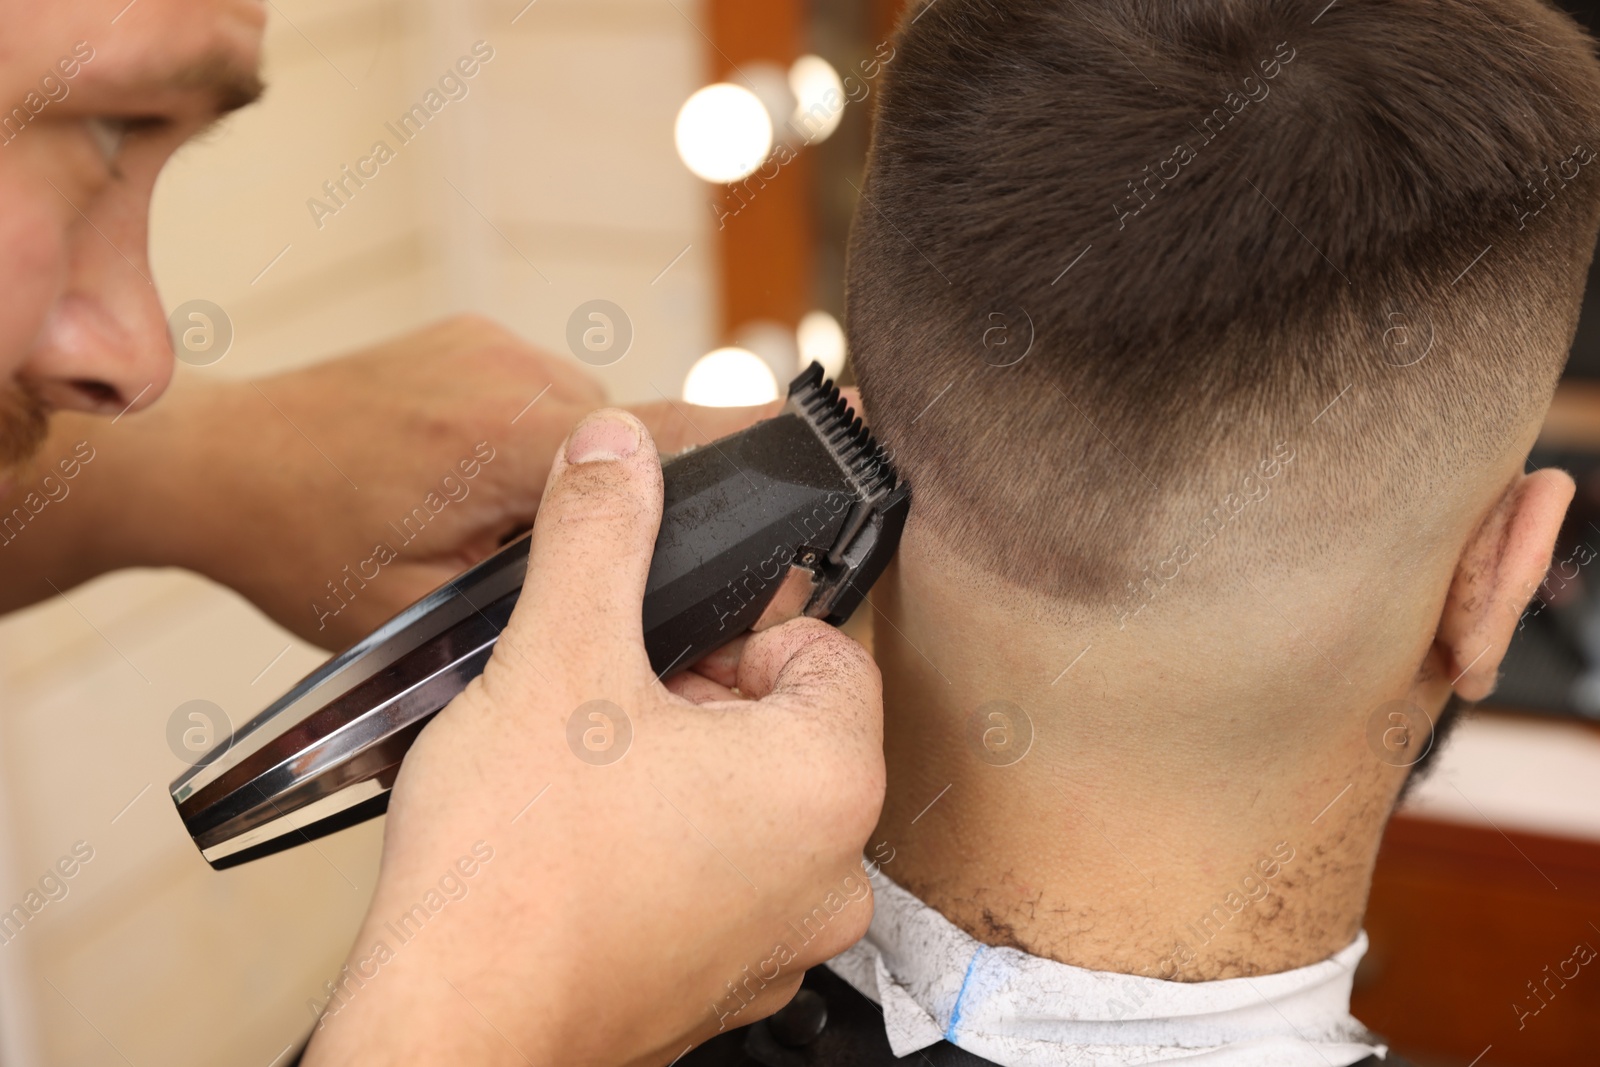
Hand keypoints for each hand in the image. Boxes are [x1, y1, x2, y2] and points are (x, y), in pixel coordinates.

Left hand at [0, 315, 780, 645]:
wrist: (218, 462)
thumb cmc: (303, 550)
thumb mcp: (424, 619)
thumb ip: (541, 603)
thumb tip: (638, 603)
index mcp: (502, 441)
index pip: (671, 437)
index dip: (757, 452)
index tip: (831, 448)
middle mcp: (510, 371)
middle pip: (646, 439)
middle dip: (644, 507)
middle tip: (598, 571)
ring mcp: (494, 343)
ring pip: (601, 423)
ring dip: (588, 482)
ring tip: (510, 530)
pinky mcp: (479, 338)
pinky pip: (556, 398)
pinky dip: (548, 449)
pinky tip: (485, 488)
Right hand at [302, 409, 884, 1065]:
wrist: (450, 1034)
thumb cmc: (513, 876)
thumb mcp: (557, 657)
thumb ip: (600, 533)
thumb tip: (618, 452)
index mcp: (831, 782)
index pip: (824, 646)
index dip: (731, 628)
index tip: (655, 644)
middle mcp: (831, 873)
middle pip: (782, 724)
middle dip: (694, 697)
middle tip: (600, 711)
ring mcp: (779, 942)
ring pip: (742, 804)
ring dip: (669, 773)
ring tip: (578, 783)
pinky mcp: (718, 986)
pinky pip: (711, 879)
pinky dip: (655, 851)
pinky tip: (577, 852)